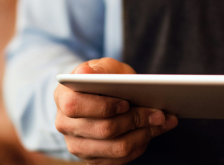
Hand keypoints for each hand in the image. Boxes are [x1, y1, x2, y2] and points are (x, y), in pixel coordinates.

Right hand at [53, 58, 175, 164]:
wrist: (99, 99)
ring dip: (144, 135)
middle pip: (103, 130)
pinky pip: (122, 160)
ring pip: (116, 148)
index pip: (75, 107)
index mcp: (62, 98)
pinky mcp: (93, 160)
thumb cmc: (102, 81)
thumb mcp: (103, 68)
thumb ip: (99, 69)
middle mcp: (65, 125)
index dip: (103, 106)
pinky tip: (151, 132)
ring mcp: (77, 145)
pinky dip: (141, 145)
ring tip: (161, 122)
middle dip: (135, 120)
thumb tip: (85, 74)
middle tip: (159, 113)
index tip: (126, 103)